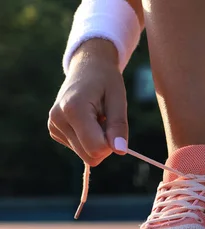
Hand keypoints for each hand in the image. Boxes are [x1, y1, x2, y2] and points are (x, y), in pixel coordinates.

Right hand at [48, 39, 128, 166]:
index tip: (115, 126)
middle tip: (107, 120)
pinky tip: (88, 120)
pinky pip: (80, 149)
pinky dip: (89, 139)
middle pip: (90, 155)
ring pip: (85, 155)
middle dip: (105, 144)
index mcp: (73, 109)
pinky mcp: (54, 131)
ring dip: (97, 140)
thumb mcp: (118, 99)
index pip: (95, 148)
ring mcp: (53, 126)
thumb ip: (119, 125)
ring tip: (97, 117)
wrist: (86, 67)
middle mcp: (58, 119)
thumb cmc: (106, 80)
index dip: (112, 144)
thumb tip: (120, 151)